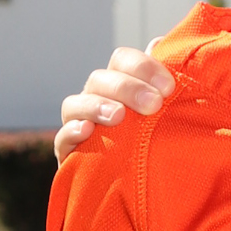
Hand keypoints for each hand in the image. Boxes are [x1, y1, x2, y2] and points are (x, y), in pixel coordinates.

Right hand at [56, 47, 176, 163]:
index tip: (168, 87)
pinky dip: (72, 131)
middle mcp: (96, 99)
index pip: (123, 60)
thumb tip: (160, 43)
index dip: (143, 67)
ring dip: (97, 105)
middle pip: (100, 79)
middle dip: (127, 88)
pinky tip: (87, 131)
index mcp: (120, 84)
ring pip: (75, 104)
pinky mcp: (69, 153)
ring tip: (119, 116)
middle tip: (153, 105)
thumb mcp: (169, 115)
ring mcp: (79, 124)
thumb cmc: (158, 144)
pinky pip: (62, 138)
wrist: (140, 188)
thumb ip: (165, 83)